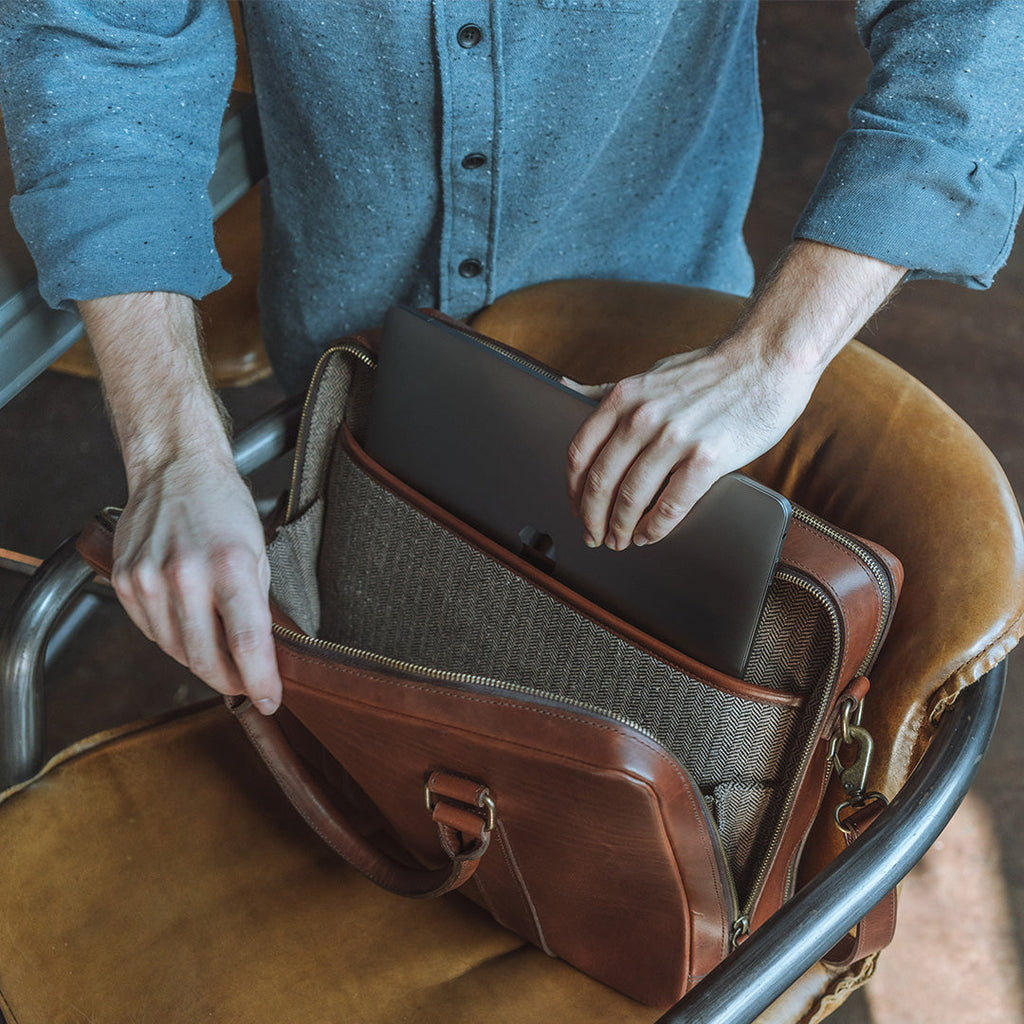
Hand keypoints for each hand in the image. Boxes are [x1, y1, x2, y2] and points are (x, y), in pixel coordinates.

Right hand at [111, 449, 281, 713]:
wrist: (175, 469)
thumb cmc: (224, 508)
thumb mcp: (258, 552)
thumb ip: (257, 606)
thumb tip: (261, 657)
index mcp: (230, 565)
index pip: (246, 643)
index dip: (260, 681)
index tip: (270, 701)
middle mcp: (185, 574)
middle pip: (207, 657)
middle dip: (231, 680)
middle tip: (247, 685)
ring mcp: (149, 580)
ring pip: (177, 651)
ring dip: (202, 661)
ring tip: (221, 654)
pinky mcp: (125, 582)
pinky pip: (152, 632)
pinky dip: (174, 638)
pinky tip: (189, 624)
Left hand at [565, 241, 906, 549]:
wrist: (768, 358)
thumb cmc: (712, 369)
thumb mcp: (652, 373)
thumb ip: (613, 391)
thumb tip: (569, 392)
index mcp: (624, 397)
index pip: (580, 453)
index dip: (573, 490)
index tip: (576, 508)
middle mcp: (643, 416)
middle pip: (600, 482)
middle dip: (592, 517)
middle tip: (594, 536)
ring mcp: (675, 437)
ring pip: (631, 497)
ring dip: (620, 527)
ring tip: (620, 541)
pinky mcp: (708, 457)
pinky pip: (671, 504)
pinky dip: (654, 527)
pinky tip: (649, 536)